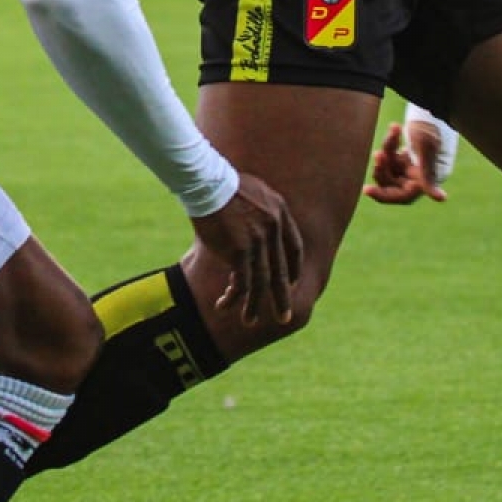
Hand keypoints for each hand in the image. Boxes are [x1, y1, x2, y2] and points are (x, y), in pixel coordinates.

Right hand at [190, 171, 303, 328]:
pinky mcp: (240, 250)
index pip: (294, 247)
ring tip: (250, 322)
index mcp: (280, 212)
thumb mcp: (251, 191)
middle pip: (281, 270)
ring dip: (255, 305)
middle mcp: (274, 228)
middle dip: (282, 296)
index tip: (292, 282)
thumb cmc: (222, 181)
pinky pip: (241, 282)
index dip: (293, 267)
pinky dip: (233, 297)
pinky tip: (224, 305)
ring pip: (261, 282)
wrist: (207, 179)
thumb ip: (259, 208)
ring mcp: (259, 240)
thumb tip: (252, 218)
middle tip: (285, 317)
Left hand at [363, 119, 448, 204]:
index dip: (384, 196)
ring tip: (392, 134)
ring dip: (385, 153)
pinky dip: (390, 143)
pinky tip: (395, 127)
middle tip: (378, 154)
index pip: (404, 195)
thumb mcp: (428, 149)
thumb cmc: (434, 125)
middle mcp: (421, 174)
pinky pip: (391, 155)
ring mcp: (414, 164)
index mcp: (430, 177)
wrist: (435, 103)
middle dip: (382, 169)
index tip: (366, 189)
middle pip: (392, 183)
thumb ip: (429, 175)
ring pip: (389, 168)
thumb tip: (441, 199)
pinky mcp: (408, 153)